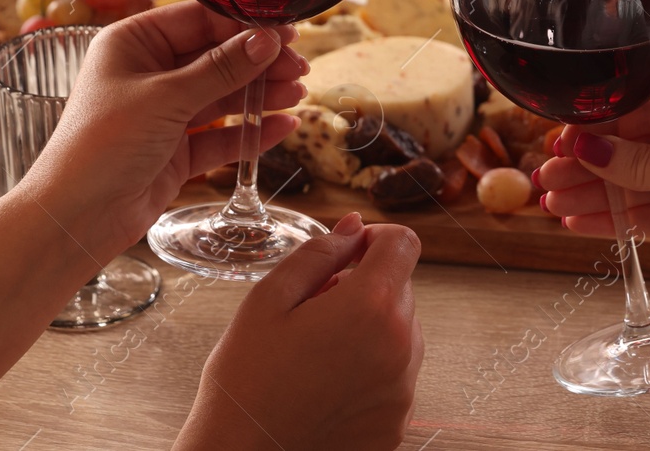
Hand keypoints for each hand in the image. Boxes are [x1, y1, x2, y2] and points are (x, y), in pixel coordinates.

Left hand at [15, 0, 308, 256]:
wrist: (75, 219)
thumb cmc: (102, 146)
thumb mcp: (165, 99)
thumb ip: (220, 69)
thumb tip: (266, 41)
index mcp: (133, 43)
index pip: (199, 20)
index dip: (244, 25)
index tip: (285, 32)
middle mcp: (149, 73)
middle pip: (217, 57)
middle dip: (258, 62)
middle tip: (298, 66)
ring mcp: (164, 112)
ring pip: (224, 95)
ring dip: (260, 95)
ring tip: (297, 93)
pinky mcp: (177, 150)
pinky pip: (222, 134)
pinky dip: (251, 131)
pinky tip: (283, 126)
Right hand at [177, 213, 422, 450]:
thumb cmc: (245, 383)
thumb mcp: (268, 300)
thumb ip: (319, 253)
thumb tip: (353, 226)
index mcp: (370, 308)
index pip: (404, 244)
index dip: (375, 238)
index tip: (347, 253)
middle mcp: (401, 348)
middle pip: (401, 287)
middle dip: (365, 285)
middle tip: (314, 309)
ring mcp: (403, 390)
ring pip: (401, 331)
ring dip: (371, 327)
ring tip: (317, 351)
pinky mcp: (397, 422)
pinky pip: (396, 375)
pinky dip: (371, 368)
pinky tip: (326, 384)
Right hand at [538, 92, 649, 318]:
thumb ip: (640, 164)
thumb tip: (586, 144)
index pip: (649, 112)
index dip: (602, 127)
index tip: (560, 138)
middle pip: (641, 150)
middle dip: (593, 164)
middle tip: (547, 175)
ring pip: (643, 186)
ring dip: (600, 195)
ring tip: (553, 202)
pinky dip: (622, 220)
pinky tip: (583, 222)